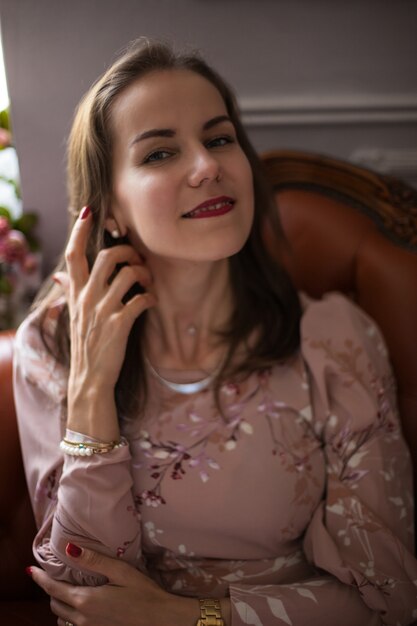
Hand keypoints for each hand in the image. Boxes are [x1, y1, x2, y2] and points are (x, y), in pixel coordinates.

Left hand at [29, 544, 198, 625]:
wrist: (162, 620)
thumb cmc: (144, 593)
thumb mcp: (120, 571)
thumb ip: (94, 560)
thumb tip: (68, 549)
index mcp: (86, 601)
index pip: (53, 589)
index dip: (40, 579)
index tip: (30, 570)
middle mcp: (83, 618)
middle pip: (55, 605)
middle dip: (50, 590)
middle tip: (54, 575)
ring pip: (63, 618)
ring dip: (61, 603)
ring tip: (67, 589)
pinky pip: (75, 625)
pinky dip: (71, 615)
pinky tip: (83, 605)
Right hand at [59, 206, 155, 438]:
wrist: (89, 380)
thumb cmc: (85, 345)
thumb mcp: (73, 316)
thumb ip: (69, 292)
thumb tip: (59, 276)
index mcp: (75, 294)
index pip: (72, 255)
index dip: (79, 231)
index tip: (88, 212)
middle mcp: (86, 299)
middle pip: (106, 257)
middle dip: (127, 252)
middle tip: (137, 260)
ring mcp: (102, 311)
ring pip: (127, 275)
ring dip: (144, 274)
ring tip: (148, 283)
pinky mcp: (119, 325)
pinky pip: (140, 299)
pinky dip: (150, 297)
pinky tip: (151, 302)